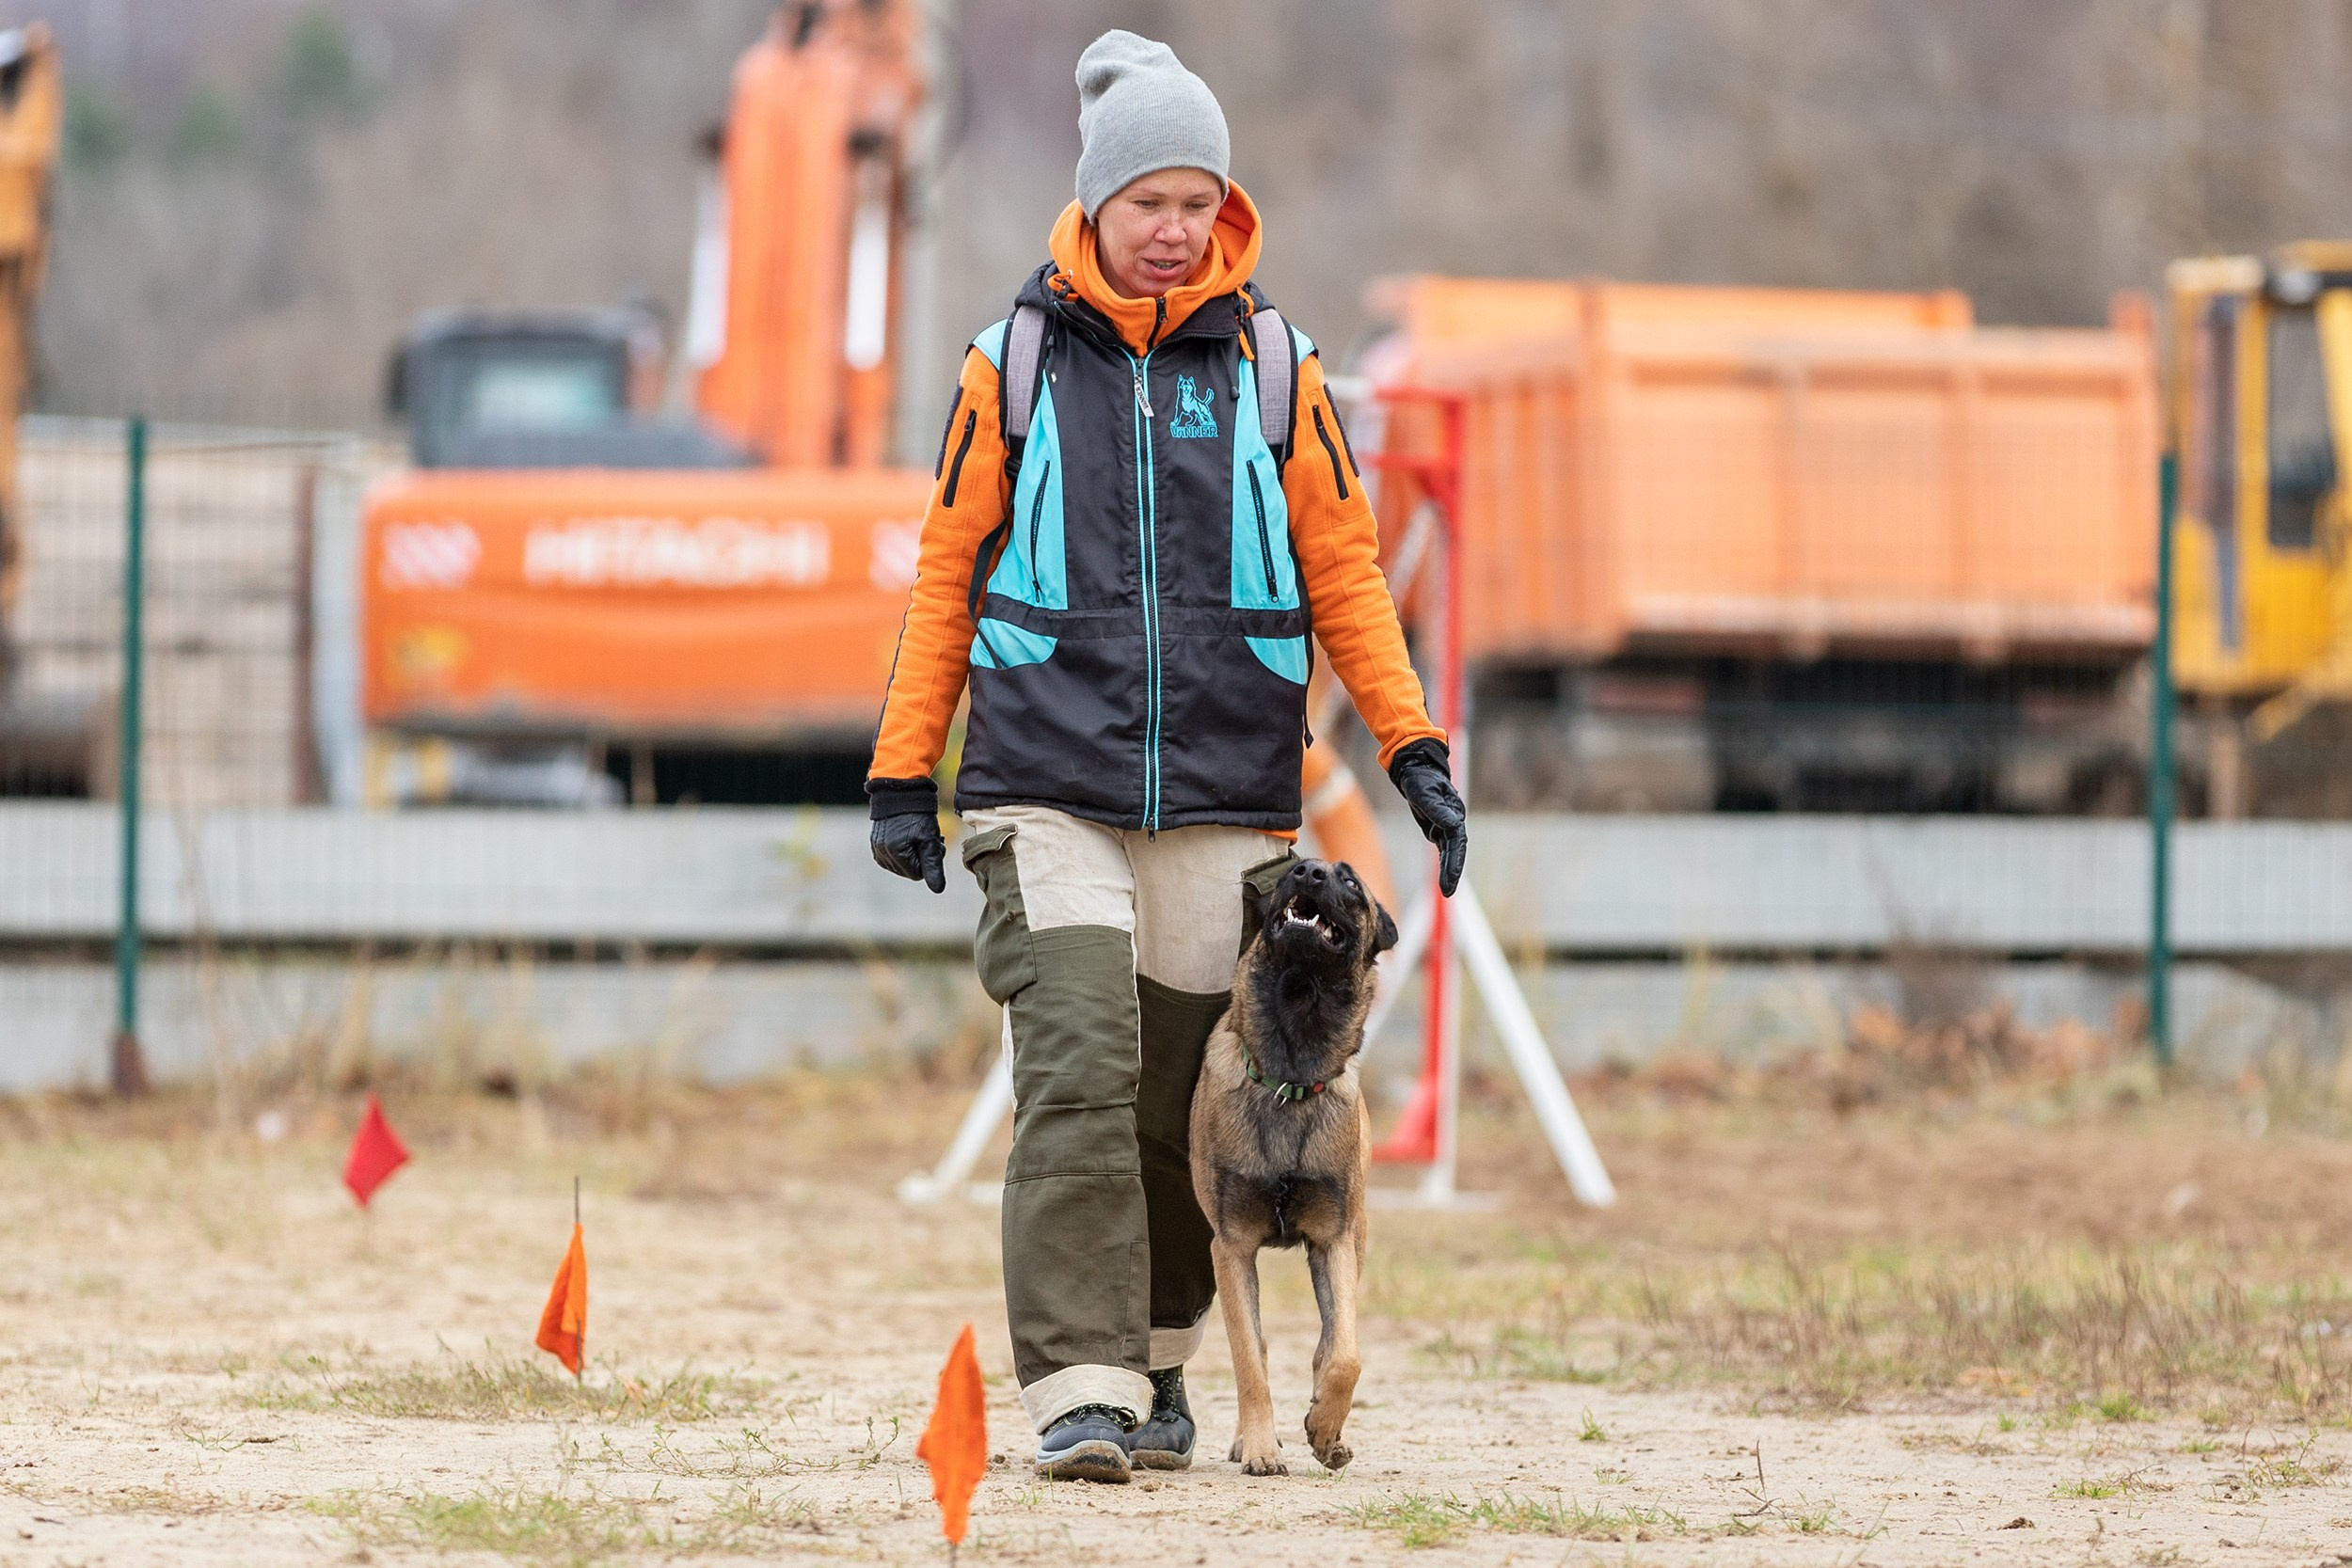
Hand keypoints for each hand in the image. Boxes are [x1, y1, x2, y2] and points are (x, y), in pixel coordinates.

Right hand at [867, 778, 946, 892]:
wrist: (900, 792)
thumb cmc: (918, 814)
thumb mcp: (930, 838)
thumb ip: (933, 866)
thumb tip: (938, 890)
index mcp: (896, 854)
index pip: (918, 875)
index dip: (930, 861)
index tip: (935, 842)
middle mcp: (883, 854)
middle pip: (909, 871)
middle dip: (920, 858)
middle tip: (928, 838)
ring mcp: (877, 849)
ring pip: (901, 865)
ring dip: (912, 854)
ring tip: (917, 835)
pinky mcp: (875, 844)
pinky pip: (892, 857)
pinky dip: (902, 850)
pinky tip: (907, 835)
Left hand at [1387, 738, 1466, 897]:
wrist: (1416, 769)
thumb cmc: (1420, 779)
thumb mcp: (1424, 794)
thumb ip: (1437, 810)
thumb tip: (1453, 825)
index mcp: (1454, 813)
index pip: (1457, 841)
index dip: (1455, 860)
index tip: (1451, 878)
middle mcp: (1454, 820)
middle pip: (1456, 850)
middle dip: (1453, 871)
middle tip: (1449, 892)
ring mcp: (1447, 825)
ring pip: (1451, 852)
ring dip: (1450, 871)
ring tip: (1447, 891)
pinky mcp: (1438, 828)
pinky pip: (1444, 849)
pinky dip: (1445, 863)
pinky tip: (1444, 878)